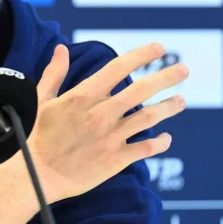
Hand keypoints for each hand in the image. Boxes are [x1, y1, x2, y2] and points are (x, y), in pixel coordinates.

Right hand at [27, 42, 187, 203]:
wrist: (38, 175)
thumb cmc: (38, 135)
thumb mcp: (42, 100)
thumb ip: (55, 73)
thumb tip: (61, 48)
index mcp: (82, 97)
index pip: (117, 69)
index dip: (140, 56)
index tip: (158, 48)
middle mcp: (100, 114)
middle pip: (141, 90)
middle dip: (166, 77)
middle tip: (184, 69)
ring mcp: (110, 137)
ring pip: (148, 118)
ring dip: (168, 107)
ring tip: (181, 101)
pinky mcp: (115, 159)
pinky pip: (145, 148)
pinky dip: (159, 143)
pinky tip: (167, 138)